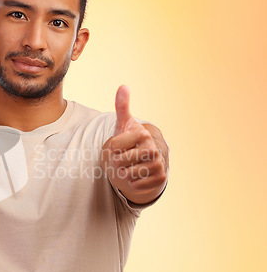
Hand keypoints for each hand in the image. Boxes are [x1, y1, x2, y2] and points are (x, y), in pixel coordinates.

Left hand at [103, 85, 166, 200]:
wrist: (144, 159)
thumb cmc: (130, 140)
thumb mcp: (123, 124)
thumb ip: (122, 107)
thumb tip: (123, 85)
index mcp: (142, 134)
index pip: (113, 146)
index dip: (111, 148)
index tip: (118, 145)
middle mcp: (153, 148)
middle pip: (119, 162)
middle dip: (116, 162)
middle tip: (124, 157)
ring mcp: (158, 164)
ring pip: (127, 175)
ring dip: (123, 173)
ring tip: (129, 166)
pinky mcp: (160, 178)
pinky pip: (136, 186)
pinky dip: (132, 183)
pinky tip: (136, 175)